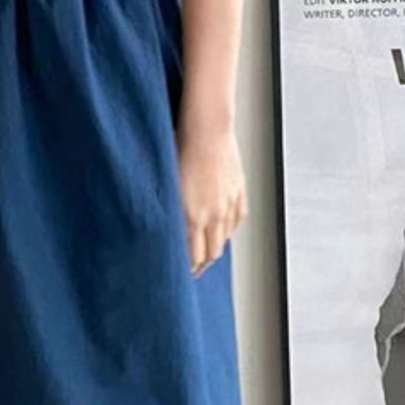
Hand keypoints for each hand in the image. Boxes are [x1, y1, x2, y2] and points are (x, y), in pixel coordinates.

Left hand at [176, 120, 246, 275]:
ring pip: (225, 238)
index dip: (188, 269)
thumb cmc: (179, 151)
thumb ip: (169, 212)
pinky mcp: (239, 192)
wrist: (207, 130)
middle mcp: (214, 214)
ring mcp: (229, 204)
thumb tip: (164, 230)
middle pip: (212, 253)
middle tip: (193, 269)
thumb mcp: (166, 186)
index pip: (194, 257)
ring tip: (206, 252)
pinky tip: (221, 230)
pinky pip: (237, 220)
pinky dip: (228, 229)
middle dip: (202, 264)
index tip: (181, 273)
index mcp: (193, 216)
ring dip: (215, 248)